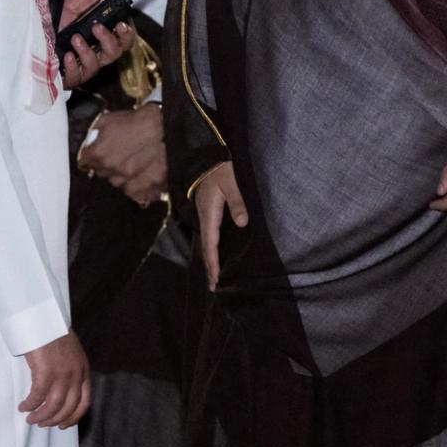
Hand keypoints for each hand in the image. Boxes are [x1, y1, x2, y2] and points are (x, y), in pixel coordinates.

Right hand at [18, 332, 89, 428]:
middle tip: (42, 423)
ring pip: (53, 406)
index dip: (74, 417)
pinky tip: (24, 406)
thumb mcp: (73, 355)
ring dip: (40, 416)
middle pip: (68, 408)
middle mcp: (75, 375)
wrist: (46, 320)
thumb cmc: (56, 336)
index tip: (64, 425)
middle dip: (54, 420)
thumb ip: (72, 372)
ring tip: (31, 418)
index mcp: (84, 371)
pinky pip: (37, 398)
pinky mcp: (45, 373)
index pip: (85, 402)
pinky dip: (29, 405)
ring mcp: (62, 375)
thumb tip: (64, 391)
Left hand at [56, 0, 137, 87]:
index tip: (120, 24)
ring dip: (87, 50)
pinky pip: (77, 76)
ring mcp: (82, 69)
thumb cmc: (50, 27)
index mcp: (98, 40)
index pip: (121, 40)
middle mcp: (93, 55)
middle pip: (115, 53)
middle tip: (98, 28)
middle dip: (109, 40)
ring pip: (96, 65)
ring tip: (75, 38)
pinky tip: (66, 55)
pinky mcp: (68, 79)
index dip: (126, 34)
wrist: (28, 39)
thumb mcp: (69, 9)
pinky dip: (73, 65)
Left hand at [78, 104, 166, 205]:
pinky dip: (135, 185)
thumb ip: (92, 134)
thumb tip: (86, 142)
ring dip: (120, 175)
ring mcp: (130, 177)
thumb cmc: (137, 120)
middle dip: (106, 166)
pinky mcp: (147, 182)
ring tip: (130, 162)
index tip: (97, 153)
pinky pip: (135, 191)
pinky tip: (139, 176)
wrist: (163, 123)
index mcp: (98, 153)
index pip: (85, 163)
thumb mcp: (107, 119)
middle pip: (101, 173)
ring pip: (117, 183)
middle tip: (118, 154)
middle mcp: (112, 168)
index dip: (91, 157)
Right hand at [193, 162, 247, 291]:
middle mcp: (205, 218)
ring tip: (216, 279)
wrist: (207, 157)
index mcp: (209, 213)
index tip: (216, 280)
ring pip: (208, 244)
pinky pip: (210, 237)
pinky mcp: (209, 214)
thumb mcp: (231, 182)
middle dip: (210, 268)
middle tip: (215, 288)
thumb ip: (237, 201)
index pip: (211, 244)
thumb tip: (242, 223)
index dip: (213, 263)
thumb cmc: (220, 169)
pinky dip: (213, 250)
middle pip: (207, 248)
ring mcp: (206, 217)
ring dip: (211, 261)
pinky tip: (218, 257)